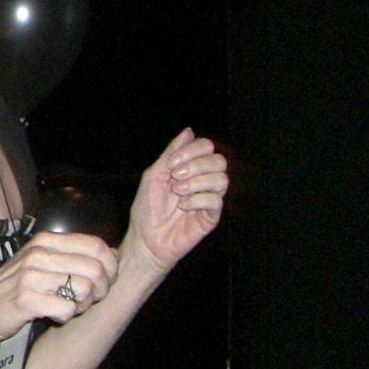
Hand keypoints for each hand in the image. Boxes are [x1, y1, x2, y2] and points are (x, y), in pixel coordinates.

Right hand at [0, 230, 119, 345]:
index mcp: (46, 241)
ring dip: (83, 305)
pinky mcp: (26, 299)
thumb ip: (73, 255)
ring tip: (69, 307)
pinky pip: (66, 309)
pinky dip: (66, 317)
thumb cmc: (15, 287)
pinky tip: (54, 315)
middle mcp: (39, 253)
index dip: (110, 267)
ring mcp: (31, 276)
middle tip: (87, 301)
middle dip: (100, 291)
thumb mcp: (41, 262)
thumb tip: (113, 253)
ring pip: (85, 290)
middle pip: (96, 270)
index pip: (98, 246)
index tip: (103, 282)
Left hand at [124, 129, 228, 273]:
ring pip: (222, 179)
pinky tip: (183, 206)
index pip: (207, 146)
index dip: (192, 151)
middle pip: (219, 160)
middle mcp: (204, 181)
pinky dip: (197, 200)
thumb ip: (172, 153)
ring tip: (178, 192)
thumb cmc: (147, 207)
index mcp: (191, 168)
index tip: (171, 164)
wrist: (146, 237)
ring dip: (197, 183)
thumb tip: (189, 131)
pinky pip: (216, 200)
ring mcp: (209, 198)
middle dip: (196, 166)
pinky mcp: (212, 216)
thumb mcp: (155, 174)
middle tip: (175, 177)